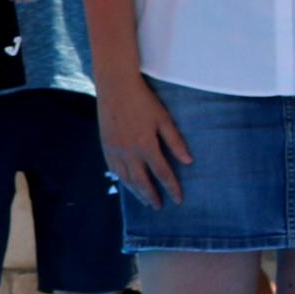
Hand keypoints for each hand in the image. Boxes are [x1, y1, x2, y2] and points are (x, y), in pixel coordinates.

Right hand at [100, 76, 192, 211]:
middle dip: (151, 196)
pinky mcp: (105, 146)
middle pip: (142, 182)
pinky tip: (127, 183)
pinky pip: (114, 169)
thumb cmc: (143, 100)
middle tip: (159, 207)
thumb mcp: (164, 119)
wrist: (115, 85)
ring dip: (136, 192)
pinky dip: (122, 180)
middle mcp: (129, 152)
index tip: (178, 199)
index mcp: (146, 146)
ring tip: (144, 200)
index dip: (172, 188)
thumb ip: (175, 142)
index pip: (162, 174)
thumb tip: (188, 162)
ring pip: (126, 179)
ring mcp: (115, 150)